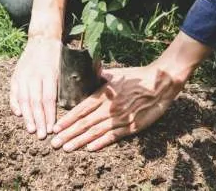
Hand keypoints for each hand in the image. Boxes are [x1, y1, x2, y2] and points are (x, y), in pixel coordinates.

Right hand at [10, 36, 60, 138]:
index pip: (48, 99)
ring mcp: (23, 75)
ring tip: (31, 129)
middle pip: (35, 102)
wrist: (42, 39)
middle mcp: (34, 75)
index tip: (52, 128)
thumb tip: (72, 106)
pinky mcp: (16, 75)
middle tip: (41, 135)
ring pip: (23, 99)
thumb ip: (65, 85)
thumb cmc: (57, 56)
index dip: (49, 115)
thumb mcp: (65, 67)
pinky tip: (18, 114)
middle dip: (38, 120)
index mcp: (49, 74)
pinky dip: (14, 104)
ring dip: (27, 116)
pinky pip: (14, 92)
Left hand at [50, 65, 180, 150]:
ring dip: (80, 141)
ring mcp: (120, 118)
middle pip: (84, 123)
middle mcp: (109, 108)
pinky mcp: (132, 127)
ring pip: (96, 132)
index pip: (80, 109)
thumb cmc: (136, 78)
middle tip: (54, 143)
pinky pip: (114, 136)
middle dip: (68, 134)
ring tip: (66, 148)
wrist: (161, 83)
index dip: (67, 120)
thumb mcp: (115, 74)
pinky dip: (101, 143)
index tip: (55, 128)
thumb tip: (85, 67)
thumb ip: (99, 75)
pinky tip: (89, 148)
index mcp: (103, 95)